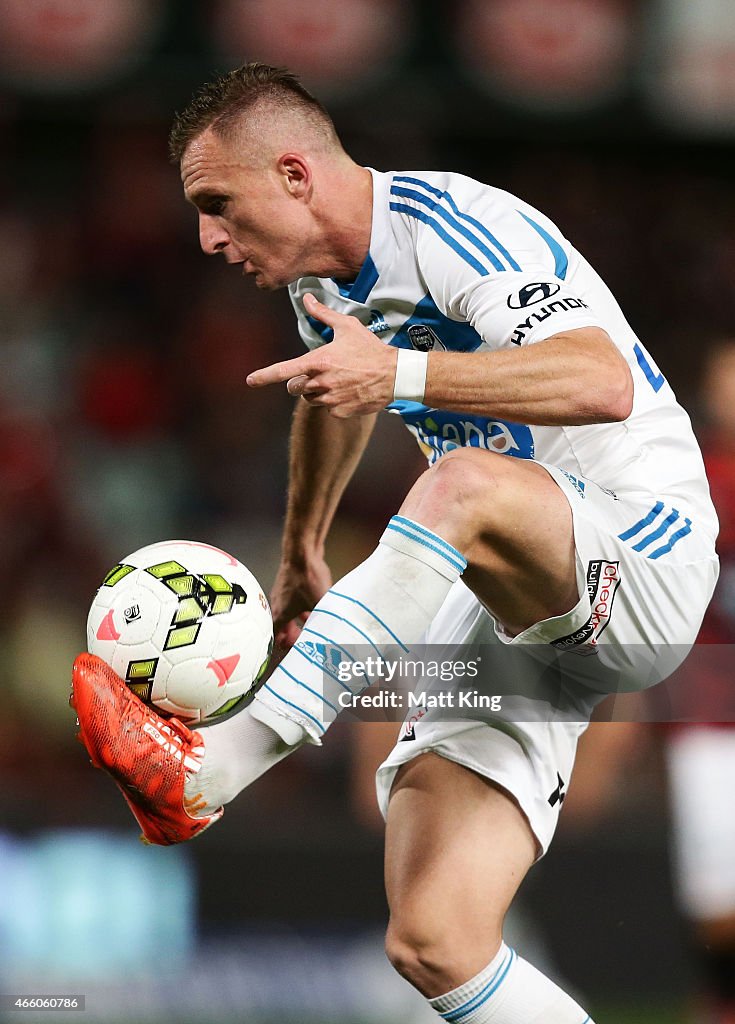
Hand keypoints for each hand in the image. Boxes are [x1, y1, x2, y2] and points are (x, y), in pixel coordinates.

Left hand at [246, 294, 397, 417]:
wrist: (395, 375)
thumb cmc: (370, 348)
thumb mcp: (347, 327)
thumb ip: (323, 314)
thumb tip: (307, 298)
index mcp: (318, 361)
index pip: (284, 370)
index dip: (264, 376)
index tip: (250, 380)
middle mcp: (321, 382)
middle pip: (295, 388)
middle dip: (300, 382)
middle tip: (318, 373)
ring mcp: (330, 399)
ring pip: (311, 399)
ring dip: (317, 392)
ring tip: (338, 380)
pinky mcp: (340, 412)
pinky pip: (328, 409)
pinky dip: (334, 402)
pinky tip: (349, 391)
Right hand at [269, 552, 332, 647]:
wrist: (302, 553)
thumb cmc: (307, 579)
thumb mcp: (320, 606)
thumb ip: (324, 621)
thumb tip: (333, 633)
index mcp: (281, 615)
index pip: (277, 637)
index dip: (285, 645)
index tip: (296, 649)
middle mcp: (277, 605)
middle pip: (282, 626)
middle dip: (293, 635)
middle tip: (304, 639)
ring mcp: (281, 594)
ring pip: (287, 613)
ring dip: (297, 622)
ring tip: (310, 625)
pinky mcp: (288, 583)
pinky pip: (292, 601)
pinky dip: (300, 608)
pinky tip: (313, 606)